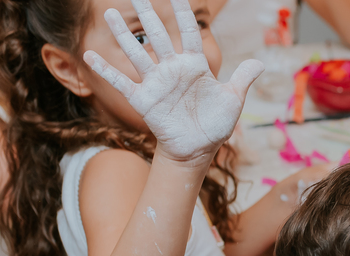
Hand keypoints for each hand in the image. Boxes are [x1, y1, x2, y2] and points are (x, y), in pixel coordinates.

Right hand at [83, 0, 263, 164]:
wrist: (197, 149)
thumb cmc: (215, 124)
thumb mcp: (233, 100)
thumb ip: (243, 78)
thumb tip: (260, 62)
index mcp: (195, 65)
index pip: (188, 32)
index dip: (182, 11)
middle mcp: (173, 69)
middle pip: (157, 34)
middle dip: (147, 13)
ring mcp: (156, 83)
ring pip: (137, 52)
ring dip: (122, 34)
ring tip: (108, 13)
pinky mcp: (144, 99)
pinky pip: (122, 82)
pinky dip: (106, 70)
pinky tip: (89, 55)